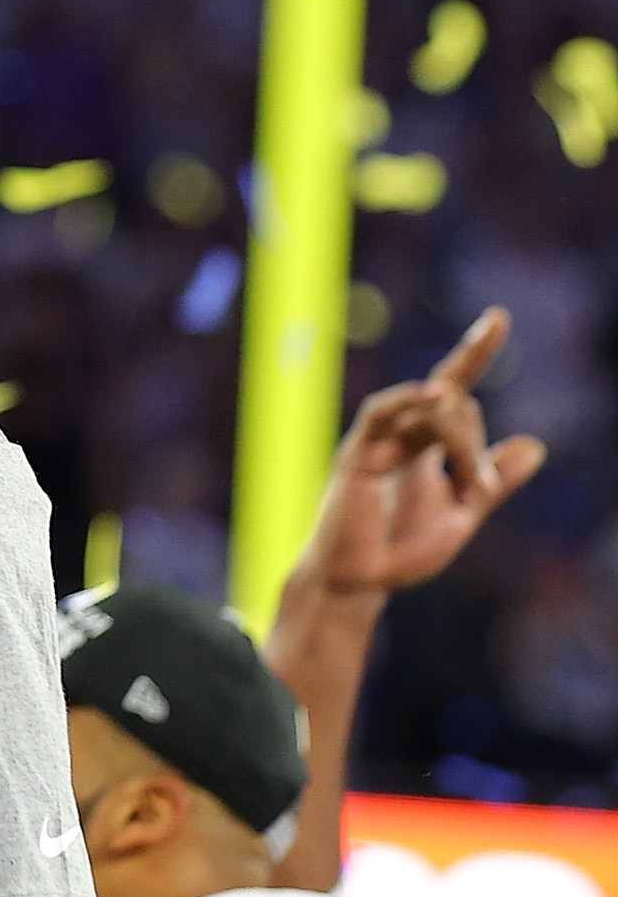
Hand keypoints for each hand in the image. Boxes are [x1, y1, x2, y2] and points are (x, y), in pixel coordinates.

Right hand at [298, 307, 546, 599]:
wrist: (360, 580)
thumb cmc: (402, 549)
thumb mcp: (461, 515)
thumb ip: (492, 480)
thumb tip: (536, 445)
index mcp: (428, 445)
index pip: (455, 387)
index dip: (476, 351)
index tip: (498, 316)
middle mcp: (403, 433)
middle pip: (455, 404)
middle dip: (478, 444)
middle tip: (482, 492)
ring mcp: (380, 440)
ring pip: (431, 408)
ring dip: (463, 441)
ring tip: (471, 488)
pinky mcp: (359, 453)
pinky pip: (384, 412)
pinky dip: (408, 399)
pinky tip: (432, 395)